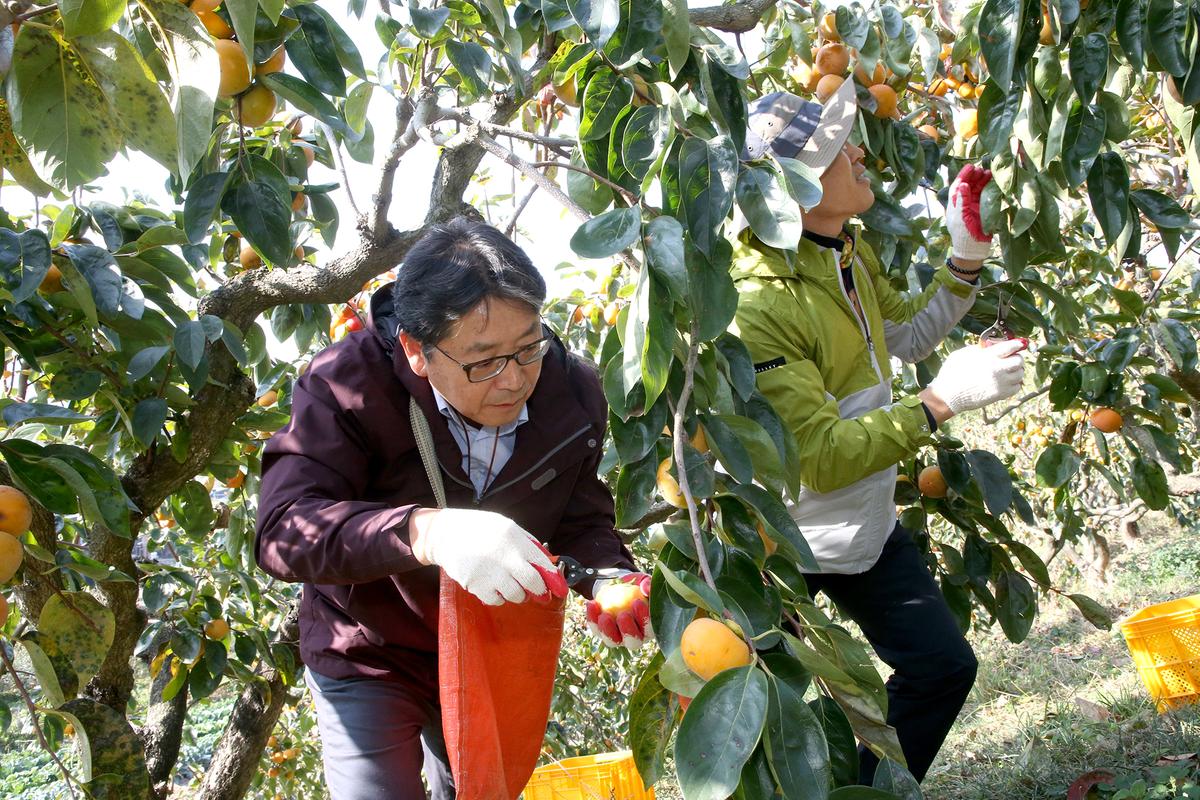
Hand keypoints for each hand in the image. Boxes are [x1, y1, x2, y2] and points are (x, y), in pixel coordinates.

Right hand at [414, 508, 566, 605]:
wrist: (445, 534)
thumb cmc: (480, 529)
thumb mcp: (506, 526)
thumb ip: (527, 543)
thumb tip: (547, 562)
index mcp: (514, 538)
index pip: (542, 564)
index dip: (554, 579)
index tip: (559, 589)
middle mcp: (503, 556)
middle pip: (532, 583)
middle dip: (539, 591)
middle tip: (538, 592)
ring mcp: (489, 572)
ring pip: (516, 595)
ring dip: (519, 594)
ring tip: (511, 584)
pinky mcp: (475, 585)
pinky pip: (496, 600)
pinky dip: (499, 597)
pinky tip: (495, 586)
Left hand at [585, 573, 652, 650]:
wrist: (619, 587)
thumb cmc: (636, 586)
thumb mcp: (643, 581)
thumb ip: (647, 584)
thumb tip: (646, 588)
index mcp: (650, 628)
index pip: (650, 628)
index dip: (645, 618)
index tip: (637, 602)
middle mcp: (636, 638)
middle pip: (633, 642)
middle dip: (628, 631)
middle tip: (623, 615)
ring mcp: (618, 638)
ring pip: (613, 641)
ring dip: (607, 631)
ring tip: (604, 616)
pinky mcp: (603, 633)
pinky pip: (596, 629)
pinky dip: (592, 618)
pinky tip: (591, 604)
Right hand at [925, 340, 1025, 414]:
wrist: (948, 395)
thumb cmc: (951, 373)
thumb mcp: (961, 354)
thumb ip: (978, 349)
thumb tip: (989, 346)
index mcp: (988, 356)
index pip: (1011, 347)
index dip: (1017, 344)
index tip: (1018, 344)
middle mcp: (997, 369)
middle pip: (1019, 360)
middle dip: (1016, 358)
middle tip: (1010, 359)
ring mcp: (1000, 383)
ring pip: (1020, 374)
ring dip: (1016, 371)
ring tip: (1007, 371)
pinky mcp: (1000, 395)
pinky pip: (1017, 387)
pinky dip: (1014, 384)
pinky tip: (1006, 382)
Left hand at [947, 164, 993, 261]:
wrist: (973, 250)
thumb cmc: (964, 235)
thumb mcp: (961, 217)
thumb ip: (962, 201)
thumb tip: (962, 185)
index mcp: (955, 205)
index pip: (957, 187)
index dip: (963, 176)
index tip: (970, 166)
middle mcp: (964, 204)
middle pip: (968, 186)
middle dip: (974, 176)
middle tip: (981, 168)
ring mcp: (974, 207)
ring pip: (978, 190)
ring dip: (982, 181)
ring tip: (989, 172)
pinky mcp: (983, 210)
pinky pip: (986, 196)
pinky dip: (989, 189)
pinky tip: (994, 182)